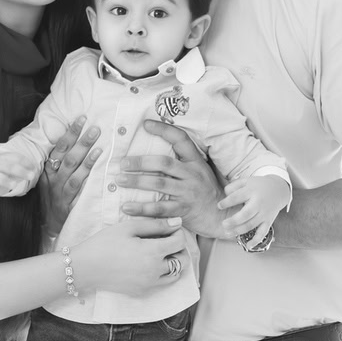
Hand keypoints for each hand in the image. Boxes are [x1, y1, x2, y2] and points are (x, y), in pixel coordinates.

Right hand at [0, 157, 39, 199]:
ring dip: (5, 181)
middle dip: (21, 171)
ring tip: (14, 185)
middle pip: (10, 167)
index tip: (35, 168)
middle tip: (32, 176)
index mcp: (6, 157)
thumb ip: (26, 165)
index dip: (27, 163)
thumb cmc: (7, 167)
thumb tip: (35, 169)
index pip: (17, 158)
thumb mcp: (15, 163)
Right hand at [38, 117, 102, 236]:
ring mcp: (61, 192)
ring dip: (86, 157)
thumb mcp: (51, 178)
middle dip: (81, 141)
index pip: (59, 147)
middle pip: (68, 157)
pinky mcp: (68, 204)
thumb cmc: (52, 197)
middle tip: (95, 128)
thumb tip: (77, 137)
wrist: (47, 225)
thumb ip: (61, 161)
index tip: (82, 119)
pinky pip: (78, 189)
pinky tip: (98, 169)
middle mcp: (53, 179)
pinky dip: (87, 177)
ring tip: (99, 144)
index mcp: (48, 170)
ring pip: (73, 172)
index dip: (70, 133)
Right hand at [72, 217, 188, 297]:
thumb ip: (156, 224)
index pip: (180, 242)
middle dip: (179, 250)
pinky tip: (148, 264)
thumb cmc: (104, 243)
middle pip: (182, 261)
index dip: (177, 232)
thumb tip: (177, 222)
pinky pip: (161, 283)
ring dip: (173, 263)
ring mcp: (149, 284)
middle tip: (167, 241)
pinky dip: (162, 274)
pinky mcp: (142, 292)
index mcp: (153, 252)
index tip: (168, 228)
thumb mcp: (129, 227)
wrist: (85, 267)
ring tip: (159, 253)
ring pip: (174, 275)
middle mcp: (155, 271)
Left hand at [117, 119, 223, 236]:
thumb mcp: (199, 171)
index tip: (145, 124)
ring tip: (119, 180)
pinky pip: (159, 209)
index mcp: (195, 161)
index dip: (163, 130)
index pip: (180, 139)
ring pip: (159, 184)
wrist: (222, 216)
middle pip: (164, 163)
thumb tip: (152, 151)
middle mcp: (192, 174)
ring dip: (137, 182)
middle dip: (140, 162)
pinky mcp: (183, 211)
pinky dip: (141, 209)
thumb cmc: (205, 191)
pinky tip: (126, 207)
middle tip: (122, 162)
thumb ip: (182, 162)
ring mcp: (188, 192)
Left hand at [217, 175, 289, 247]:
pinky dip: (256, 240)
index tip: (219, 206)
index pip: (237, 197)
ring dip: (239, 230)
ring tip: (227, 233)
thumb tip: (225, 194)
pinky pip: (263, 232)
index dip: (227, 202)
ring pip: (251, 224)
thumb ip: (234, 186)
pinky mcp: (268, 221)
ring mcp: (264, 213)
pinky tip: (248, 246)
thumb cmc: (258, 186)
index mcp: (252, 191)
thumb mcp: (246, 181)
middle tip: (223, 224)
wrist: (279, 190)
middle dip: (234, 220)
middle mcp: (258, 203)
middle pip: (246, 214)